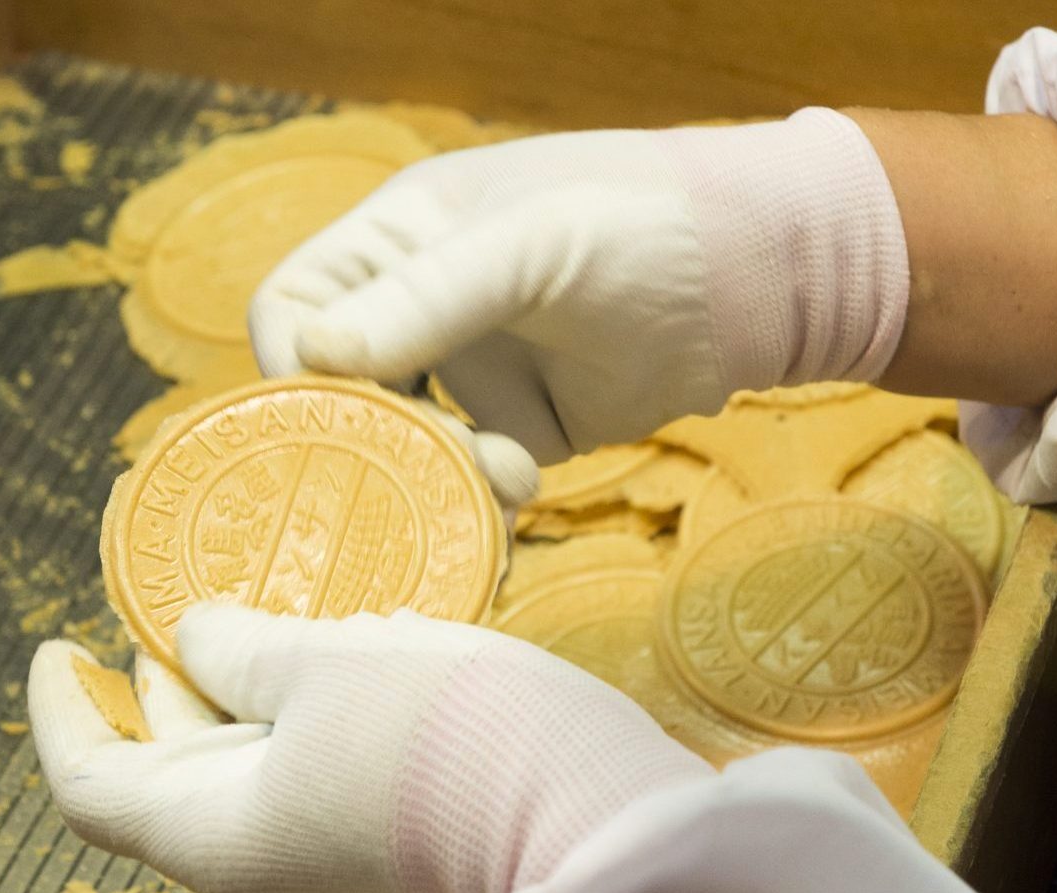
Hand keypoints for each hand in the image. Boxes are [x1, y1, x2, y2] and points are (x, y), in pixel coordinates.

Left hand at [28, 605, 713, 892]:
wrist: (592, 819)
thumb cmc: (447, 740)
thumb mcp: (329, 665)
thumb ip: (245, 647)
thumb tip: (201, 634)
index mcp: (219, 840)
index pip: (91, 782)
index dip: (61, 710)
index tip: (58, 644)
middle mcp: (261, 882)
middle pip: (173, 782)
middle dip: (166, 690)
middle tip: (171, 612)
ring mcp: (328, 885)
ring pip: (250, 783)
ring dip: (243, 701)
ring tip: (258, 618)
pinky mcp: (390, 869)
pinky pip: (315, 792)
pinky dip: (304, 725)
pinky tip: (338, 658)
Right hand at [249, 109, 908, 464]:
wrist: (767, 278)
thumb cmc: (646, 224)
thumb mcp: (532, 245)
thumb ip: (428, 299)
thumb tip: (314, 357)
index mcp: (397, 242)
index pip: (292, 306)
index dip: (288, 368)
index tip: (328, 424)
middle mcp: (417, 312)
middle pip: (336, 394)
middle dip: (362, 445)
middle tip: (394, 483)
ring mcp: (469, 375)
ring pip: (401, 450)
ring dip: (428, 480)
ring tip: (494, 476)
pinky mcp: (519, 432)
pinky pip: (468, 484)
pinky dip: (478, 503)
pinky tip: (516, 495)